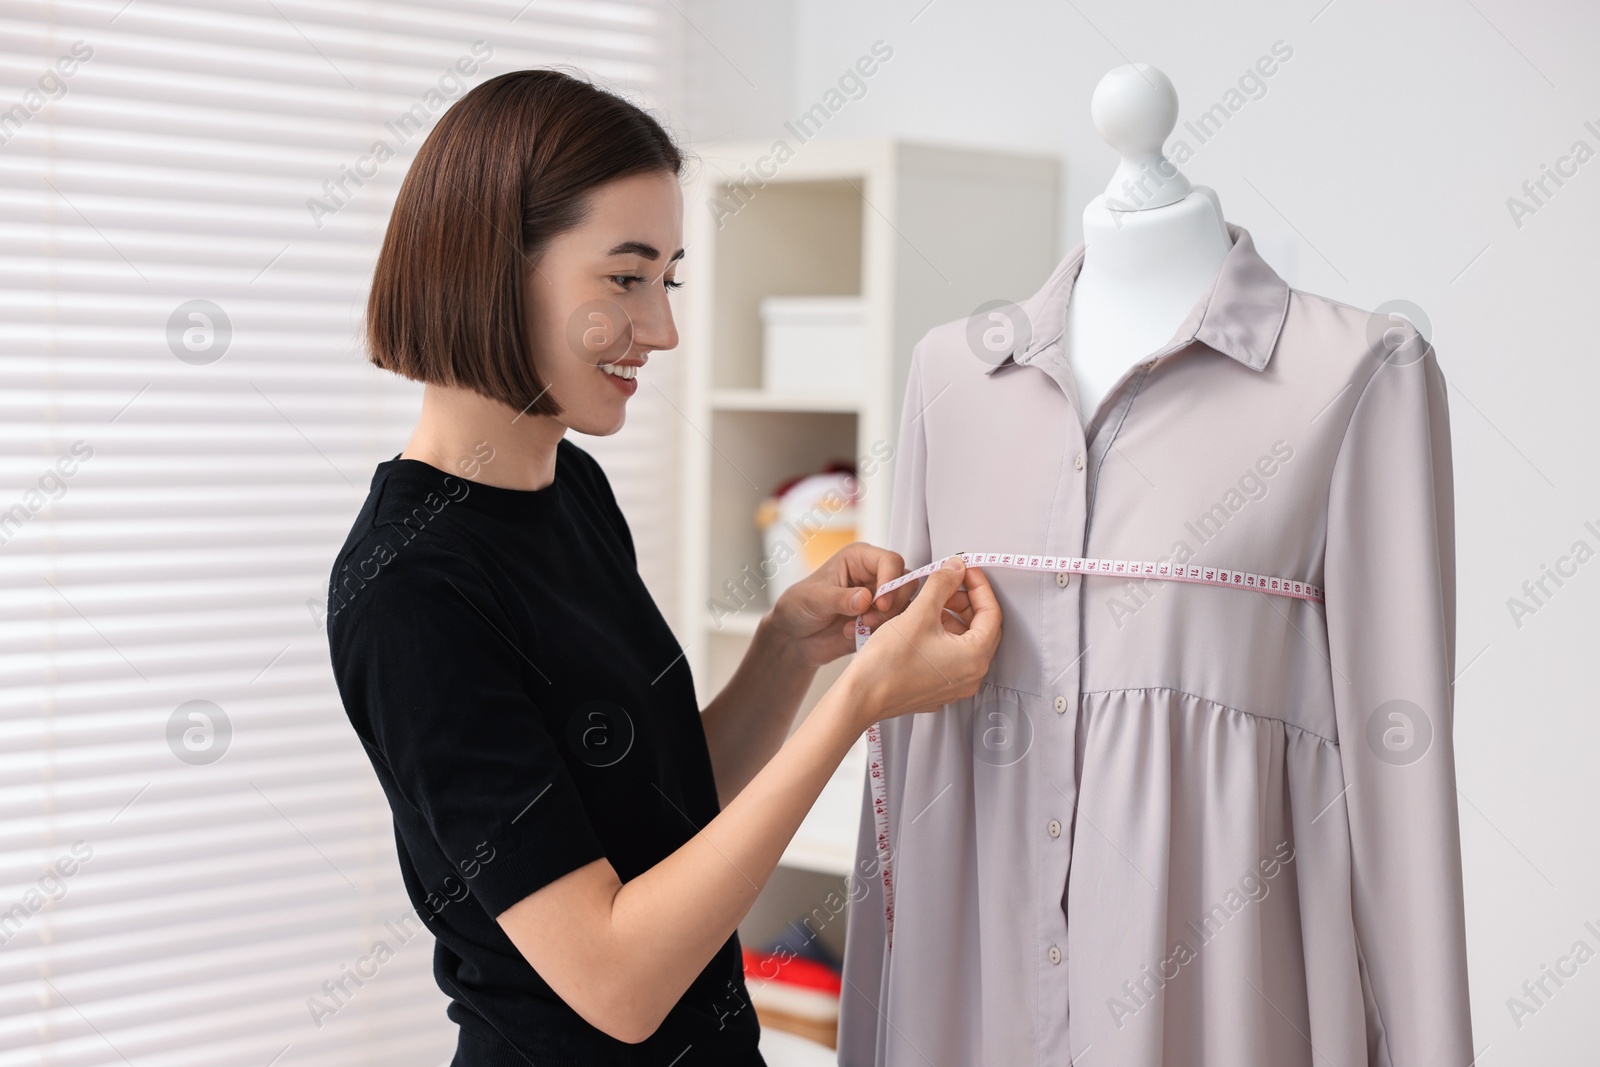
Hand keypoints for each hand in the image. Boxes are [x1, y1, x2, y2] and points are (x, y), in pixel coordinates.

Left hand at [766, 542, 917, 668]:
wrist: (795, 637)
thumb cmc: (800, 606)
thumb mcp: (815, 598)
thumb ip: (840, 598)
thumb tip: (866, 599)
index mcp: (859, 558)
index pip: (891, 561)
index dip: (891, 581)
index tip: (880, 604)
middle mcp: (874, 576)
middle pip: (906, 582)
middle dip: (892, 603)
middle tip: (867, 619)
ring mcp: (879, 599)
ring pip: (904, 605)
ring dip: (885, 620)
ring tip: (857, 627)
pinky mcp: (880, 621)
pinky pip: (895, 625)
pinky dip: (879, 633)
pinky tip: (853, 634)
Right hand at [841, 556, 1000, 730]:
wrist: (861, 696)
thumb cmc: (888, 663)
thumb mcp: (919, 612)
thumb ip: (942, 584)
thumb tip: (956, 569)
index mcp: (974, 657)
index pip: (992, 613)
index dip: (979, 586)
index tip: (965, 571)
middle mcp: (970, 676)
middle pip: (981, 628)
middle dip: (966, 601)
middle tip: (948, 584)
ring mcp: (954, 685)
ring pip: (964, 642)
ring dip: (953, 618)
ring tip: (930, 603)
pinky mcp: (938, 689)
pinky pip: (950, 657)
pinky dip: (942, 636)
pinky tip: (922, 625)